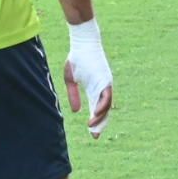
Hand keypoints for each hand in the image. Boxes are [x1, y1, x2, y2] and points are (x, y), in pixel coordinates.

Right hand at [64, 21, 113, 138]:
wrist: (82, 42)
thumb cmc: (76, 58)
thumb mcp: (70, 79)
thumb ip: (74, 95)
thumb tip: (76, 111)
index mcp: (94, 89)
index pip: (96, 108)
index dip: (95, 121)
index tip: (93, 134)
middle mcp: (102, 89)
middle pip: (104, 110)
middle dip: (100, 124)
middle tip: (95, 136)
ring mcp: (105, 84)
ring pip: (106, 105)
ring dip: (101, 117)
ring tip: (93, 127)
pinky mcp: (106, 80)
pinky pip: (106, 96)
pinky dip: (102, 105)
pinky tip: (96, 113)